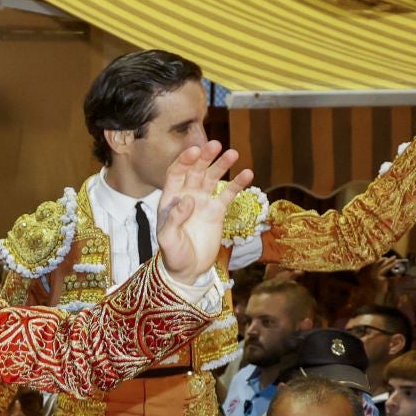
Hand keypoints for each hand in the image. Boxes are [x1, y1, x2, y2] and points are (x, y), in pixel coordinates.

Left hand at [155, 141, 251, 285]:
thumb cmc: (173, 255)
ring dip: (221, 165)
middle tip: (216, 145)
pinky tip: (248, 173)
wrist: (188, 270)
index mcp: (171, 199)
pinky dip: (237, 184)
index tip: (195, 151)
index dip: (185, 161)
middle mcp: (187, 195)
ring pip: (213, 178)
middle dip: (204, 157)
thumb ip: (174, 219)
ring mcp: (203, 202)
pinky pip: (228, 194)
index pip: (176, 173)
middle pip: (196, 171)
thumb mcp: (168, 239)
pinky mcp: (217, 211)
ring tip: (233, 153)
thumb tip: (187, 199)